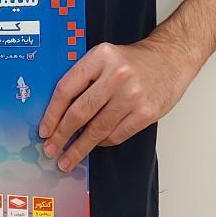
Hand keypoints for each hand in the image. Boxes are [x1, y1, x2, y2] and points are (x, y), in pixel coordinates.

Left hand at [38, 39, 197, 172]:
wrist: (170, 58)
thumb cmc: (134, 60)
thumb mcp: (105, 57)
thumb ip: (84, 77)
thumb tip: (58, 113)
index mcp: (100, 57)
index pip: (67, 89)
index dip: (52, 113)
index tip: (44, 130)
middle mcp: (115, 75)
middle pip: (79, 112)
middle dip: (62, 136)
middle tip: (51, 150)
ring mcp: (132, 95)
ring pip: (97, 129)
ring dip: (79, 148)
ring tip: (68, 159)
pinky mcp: (145, 113)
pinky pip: (116, 135)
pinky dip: (102, 143)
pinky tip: (94, 145)